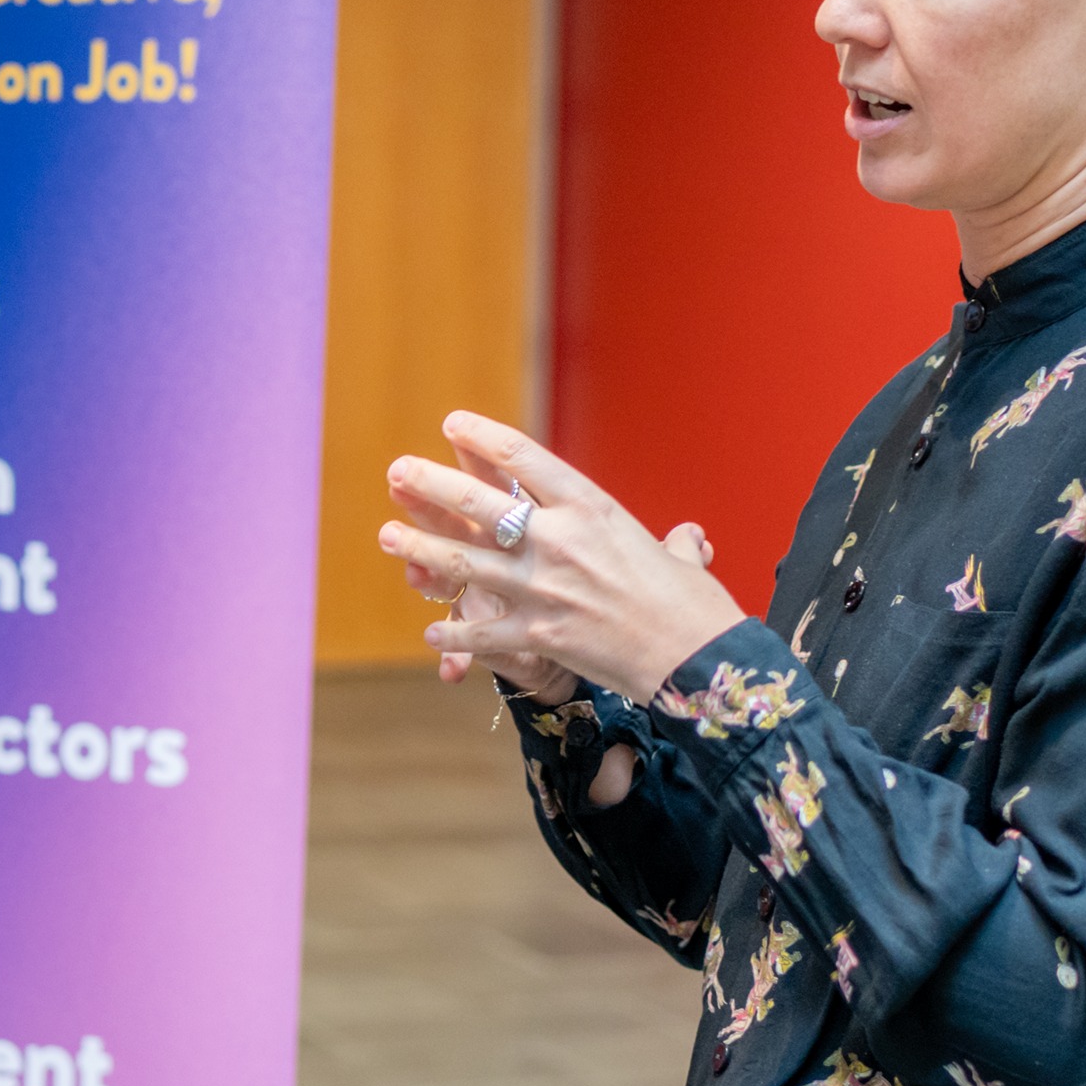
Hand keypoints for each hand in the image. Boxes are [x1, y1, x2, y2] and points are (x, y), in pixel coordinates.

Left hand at [378, 412, 750, 703]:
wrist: (698, 660)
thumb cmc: (694, 605)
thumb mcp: (681, 559)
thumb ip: (674, 545)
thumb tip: (688, 540)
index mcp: (591, 508)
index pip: (523, 457)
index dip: (481, 438)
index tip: (452, 425)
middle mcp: (558, 540)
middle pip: (478, 502)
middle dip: (430, 485)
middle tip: (398, 471)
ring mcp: (542, 587)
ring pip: (462, 562)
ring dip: (419, 549)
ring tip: (388, 537)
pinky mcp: (537, 634)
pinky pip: (480, 633)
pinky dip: (452, 634)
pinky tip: (430, 631)